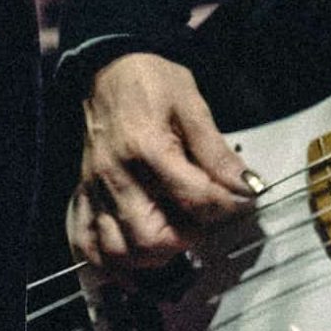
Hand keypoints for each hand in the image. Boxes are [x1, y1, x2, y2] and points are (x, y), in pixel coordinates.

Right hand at [68, 50, 256, 275]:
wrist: (109, 69)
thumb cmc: (152, 82)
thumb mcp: (193, 105)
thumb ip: (218, 151)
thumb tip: (247, 185)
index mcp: (147, 149)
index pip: (194, 198)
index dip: (228, 206)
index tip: (245, 200)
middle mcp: (116, 177)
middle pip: (151, 238)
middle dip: (188, 238)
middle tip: (206, 220)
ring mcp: (94, 191)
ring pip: (118, 252)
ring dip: (151, 256)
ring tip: (175, 236)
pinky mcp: (83, 197)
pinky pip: (86, 245)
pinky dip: (109, 261)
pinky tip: (133, 258)